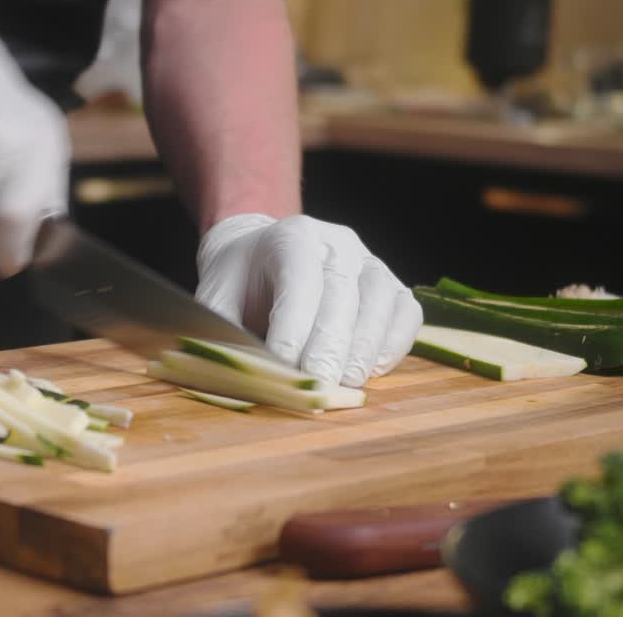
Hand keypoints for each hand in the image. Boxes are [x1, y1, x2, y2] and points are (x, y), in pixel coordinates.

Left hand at [194, 214, 422, 386]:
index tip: (284, 366)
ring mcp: (370, 263)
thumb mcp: (216, 296)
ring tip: (344, 384)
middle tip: (318, 386)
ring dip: (363, 350)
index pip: (299, 280)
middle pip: (342, 294)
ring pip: (380, 303)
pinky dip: (392, 346)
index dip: (293, 325)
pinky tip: (370, 371)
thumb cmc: (240, 281)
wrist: (262, 256)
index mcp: (292, 237)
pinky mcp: (393, 288)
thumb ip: (220, 329)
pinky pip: (406, 315)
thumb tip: (227, 370)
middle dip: (329, 346)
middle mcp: (337, 243)